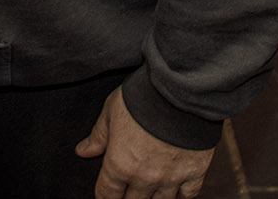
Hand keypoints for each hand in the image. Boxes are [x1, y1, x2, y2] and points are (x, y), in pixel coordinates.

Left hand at [77, 89, 214, 198]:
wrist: (180, 91)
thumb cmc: (143, 97)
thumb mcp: (111, 112)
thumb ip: (98, 136)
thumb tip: (83, 151)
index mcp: (119, 164)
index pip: (107, 195)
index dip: (105, 196)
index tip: (107, 193)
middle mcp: (144, 177)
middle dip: (128, 197)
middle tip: (128, 190)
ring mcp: (170, 178)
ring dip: (153, 197)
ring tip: (150, 188)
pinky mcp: (194, 172)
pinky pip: (187, 195)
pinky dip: (181, 194)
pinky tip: (176, 188)